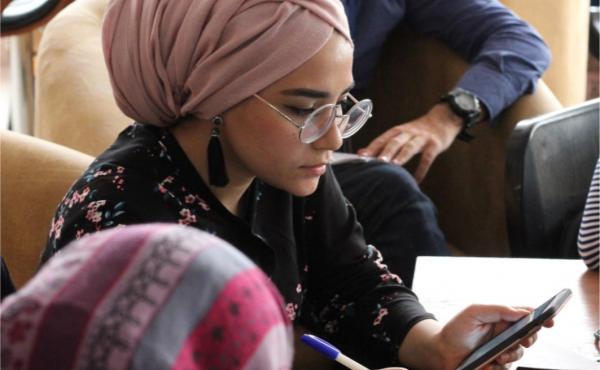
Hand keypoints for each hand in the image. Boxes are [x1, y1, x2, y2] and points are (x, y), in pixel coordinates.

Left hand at [357, 103, 462, 182]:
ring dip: (401, 156)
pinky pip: (428, 158)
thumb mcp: (401, 134)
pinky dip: (422, 169)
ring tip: (394, 166)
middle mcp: (409, 132)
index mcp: (398, 130)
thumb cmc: (418, 131)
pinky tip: (417, 180)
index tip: (361, 156)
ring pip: (410, 147)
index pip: (382, 138)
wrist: (444, 119)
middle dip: (385, 151)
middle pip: (395, 141)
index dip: (372, 147)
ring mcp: (422, 138)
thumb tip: (361, 153)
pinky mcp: (435, 145)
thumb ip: (383, 143)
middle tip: (377, 162)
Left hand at [436, 304, 553, 369]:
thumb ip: (497, 310)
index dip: (541, 316)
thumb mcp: (474, 313)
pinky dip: (499, 367)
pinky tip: (487, 365)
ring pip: (520, 353)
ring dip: (511, 355)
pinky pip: (508, 367)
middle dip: (529, 338)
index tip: (549, 321)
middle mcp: (504, 333)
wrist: (441, 352)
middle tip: (523, 341)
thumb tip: (522, 312)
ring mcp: (502, 349)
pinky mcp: (497, 365)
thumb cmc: (456, 330)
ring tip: (497, 356)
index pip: (525, 315)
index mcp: (500, 317)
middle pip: (529, 335)